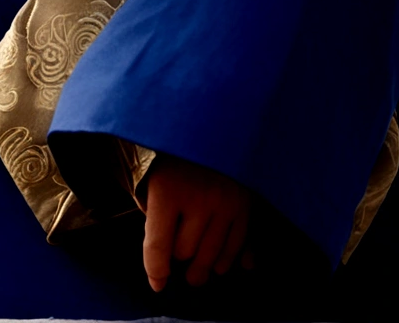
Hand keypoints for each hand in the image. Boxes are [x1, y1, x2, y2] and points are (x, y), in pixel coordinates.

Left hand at [141, 154, 251, 291]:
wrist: (208, 114)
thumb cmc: (172, 151)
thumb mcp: (152, 176)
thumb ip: (155, 215)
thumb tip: (161, 264)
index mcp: (167, 187)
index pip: (158, 246)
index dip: (155, 271)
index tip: (157, 283)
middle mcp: (199, 196)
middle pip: (185, 253)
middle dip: (177, 257)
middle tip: (176, 256)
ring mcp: (226, 200)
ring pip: (213, 257)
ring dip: (203, 265)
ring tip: (196, 269)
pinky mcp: (246, 202)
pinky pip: (238, 246)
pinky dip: (228, 259)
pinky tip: (220, 263)